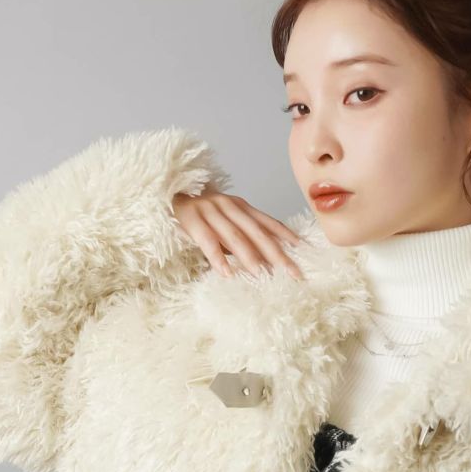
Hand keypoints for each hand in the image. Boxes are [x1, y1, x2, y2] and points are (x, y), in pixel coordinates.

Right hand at [172, 189, 305, 280]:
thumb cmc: (199, 216)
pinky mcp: (191, 220)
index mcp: (241, 206)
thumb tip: (267, 260)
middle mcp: (229, 206)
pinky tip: (227, 274)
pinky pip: (206, 241)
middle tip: (292, 274)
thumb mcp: (226, 221)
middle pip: (258, 233)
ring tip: (263, 276)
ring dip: (250, 258)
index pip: (269, 222)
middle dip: (277, 254)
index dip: (287, 236)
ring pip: (235, 237)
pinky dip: (217, 258)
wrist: (166, 195)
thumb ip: (244, 235)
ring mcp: (210, 211)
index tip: (304, 252)